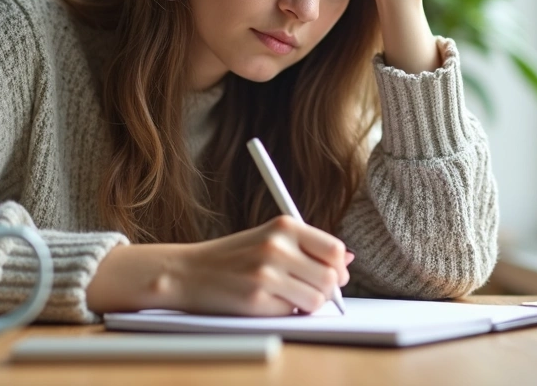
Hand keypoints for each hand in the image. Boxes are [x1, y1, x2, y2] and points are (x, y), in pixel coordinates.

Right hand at [175, 216, 353, 315]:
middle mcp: (276, 246)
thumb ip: (308, 246)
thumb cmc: (232, 256)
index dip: (339, 267)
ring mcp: (266, 273)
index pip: (334, 249)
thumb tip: (348, 258)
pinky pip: (292, 312)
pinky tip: (267, 301)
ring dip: (307, 303)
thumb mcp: (270, 238)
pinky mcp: (257, 299)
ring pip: (316, 299)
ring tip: (286, 295)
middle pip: (330, 277)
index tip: (334, 275)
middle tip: (310, 290)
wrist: (188, 272)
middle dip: (326, 290)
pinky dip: (285, 311)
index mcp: (284, 225)